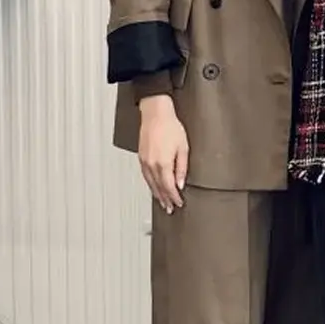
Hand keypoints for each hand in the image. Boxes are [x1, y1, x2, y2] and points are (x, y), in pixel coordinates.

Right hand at [137, 96, 188, 212]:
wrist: (155, 114)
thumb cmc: (170, 127)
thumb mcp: (183, 148)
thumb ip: (182, 168)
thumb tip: (180, 183)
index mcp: (163, 163)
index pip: (169, 187)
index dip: (174, 197)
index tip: (179, 203)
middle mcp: (152, 165)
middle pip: (159, 187)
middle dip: (165, 199)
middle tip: (170, 209)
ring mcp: (144, 162)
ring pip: (150, 183)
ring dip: (157, 195)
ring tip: (162, 203)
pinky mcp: (141, 158)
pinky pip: (146, 176)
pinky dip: (150, 185)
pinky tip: (154, 188)